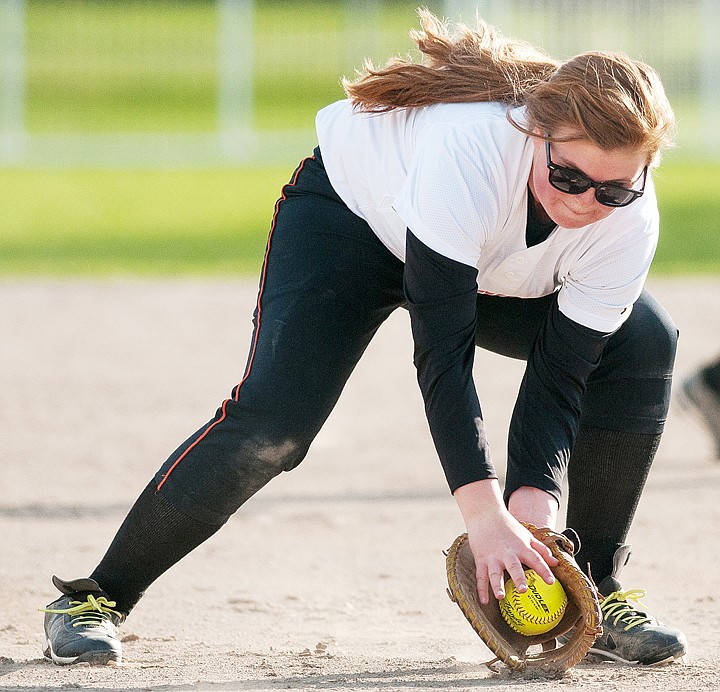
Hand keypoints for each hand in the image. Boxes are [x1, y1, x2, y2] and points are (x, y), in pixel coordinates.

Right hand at [454, 480, 557, 604]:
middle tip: (524, 590)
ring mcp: (492, 557)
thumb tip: (556, 563)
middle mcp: (507, 552)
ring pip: (494, 572)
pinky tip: (484, 601)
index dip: (543, 570)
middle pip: (513, 566)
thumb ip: (541, 549)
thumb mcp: (526, 535)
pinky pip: (480, 576)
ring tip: (500, 596)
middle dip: (518, 578)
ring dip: (497, 584)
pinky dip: (481, 589)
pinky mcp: (481, 559)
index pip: (534, 559)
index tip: (551, 582)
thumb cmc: (508, 526)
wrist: (484, 514)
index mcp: (520, 546)